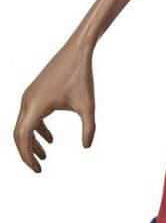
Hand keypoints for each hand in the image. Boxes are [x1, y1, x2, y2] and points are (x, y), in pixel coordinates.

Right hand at [14, 40, 95, 171]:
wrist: (77, 52)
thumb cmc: (82, 77)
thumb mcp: (88, 105)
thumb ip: (89, 128)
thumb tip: (87, 147)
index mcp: (36, 105)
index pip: (23, 137)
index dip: (27, 156)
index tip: (38, 170)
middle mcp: (27, 101)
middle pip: (19, 134)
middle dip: (27, 152)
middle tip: (38, 168)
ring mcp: (29, 96)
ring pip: (24, 125)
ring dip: (32, 141)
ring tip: (44, 157)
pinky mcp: (35, 92)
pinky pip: (30, 116)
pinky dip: (37, 129)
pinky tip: (50, 139)